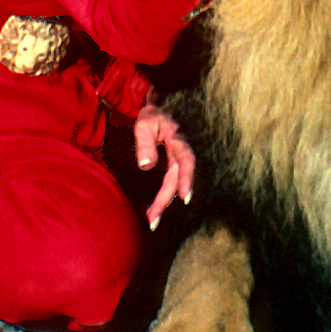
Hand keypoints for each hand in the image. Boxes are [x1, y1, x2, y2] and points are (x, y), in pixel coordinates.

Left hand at [131, 105, 197, 229]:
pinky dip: (162, 196)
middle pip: (175, 180)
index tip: (185, 197)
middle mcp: (180, 154)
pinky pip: (168, 183)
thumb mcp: (144, 125)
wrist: (153, 111)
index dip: (186, 180)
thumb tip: (145, 165)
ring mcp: (176, 161)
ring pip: (172, 185)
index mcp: (178, 142)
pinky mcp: (170, 166)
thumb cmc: (150, 116)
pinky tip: (153, 209)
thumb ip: (145, 144)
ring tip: (151, 220)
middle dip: (165, 201)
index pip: (186, 162)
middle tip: (153, 220)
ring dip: (163, 203)